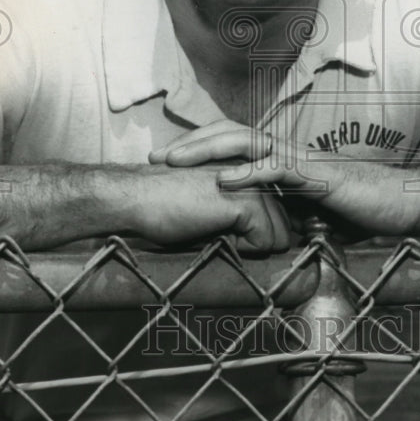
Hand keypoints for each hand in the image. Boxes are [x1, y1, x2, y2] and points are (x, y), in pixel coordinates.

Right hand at [123, 164, 291, 253]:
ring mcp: (253, 186)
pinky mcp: (246, 202)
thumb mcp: (211, 206)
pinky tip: (213, 232)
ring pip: (279, 236)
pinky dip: (242, 250)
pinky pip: (265, 243)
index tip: (226, 228)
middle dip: (257, 241)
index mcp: (247, 170)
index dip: (256, 233)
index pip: (277, 213)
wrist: (136, 196)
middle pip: (283, 226)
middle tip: (217, 230)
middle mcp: (255, 173)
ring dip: (249, 246)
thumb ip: (239, 212)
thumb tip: (261, 239)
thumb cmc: (164, 204)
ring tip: (213, 229)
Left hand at [148, 120, 419, 235]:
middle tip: (156, 156)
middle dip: (191, 143)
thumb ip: (283, 217)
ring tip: (176, 160)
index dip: (200, 147)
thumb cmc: (359, 209)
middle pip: (230, 135)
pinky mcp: (316, 175)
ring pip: (246, 143)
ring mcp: (300, 160)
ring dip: (207, 149)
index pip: (234, 143)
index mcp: (282, 160)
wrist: (400, 204)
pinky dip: (246, 174)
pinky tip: (222, 181)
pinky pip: (276, 169)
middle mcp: (286, 152)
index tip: (168, 161)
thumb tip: (258, 236)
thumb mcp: (310, 215)